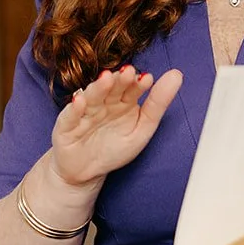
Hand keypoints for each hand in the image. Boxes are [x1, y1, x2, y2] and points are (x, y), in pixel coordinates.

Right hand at [48, 65, 183, 189]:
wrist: (85, 172)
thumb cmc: (113, 148)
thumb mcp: (142, 129)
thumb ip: (158, 103)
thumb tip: (177, 75)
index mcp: (122, 101)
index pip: (131, 88)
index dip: (138, 84)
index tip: (147, 79)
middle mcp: (103, 102)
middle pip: (111, 88)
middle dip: (119, 80)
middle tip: (128, 72)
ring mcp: (84, 112)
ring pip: (91, 97)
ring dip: (98, 88)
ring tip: (106, 79)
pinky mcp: (66, 125)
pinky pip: (70, 115)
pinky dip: (74, 108)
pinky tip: (80, 101)